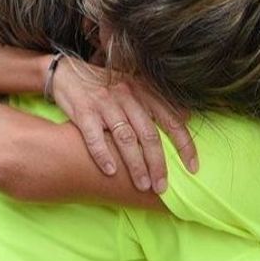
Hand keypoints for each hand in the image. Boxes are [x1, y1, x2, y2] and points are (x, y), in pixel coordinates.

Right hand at [51, 58, 196, 192]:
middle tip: (162, 187)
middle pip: (149, 135)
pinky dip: (103, 155)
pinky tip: (111, 172)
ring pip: (126, 138)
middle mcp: (128, 96)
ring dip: (135, 165)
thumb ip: (158, 102)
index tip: (192, 167)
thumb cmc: (105, 86)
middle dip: (158, 164)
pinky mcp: (84, 110)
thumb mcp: (135, 87)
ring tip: (142, 185)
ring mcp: (105, 103)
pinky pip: (95, 136)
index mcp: (144, 92)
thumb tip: (187, 116)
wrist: (67, 72)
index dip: (184, 145)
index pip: (171, 120)